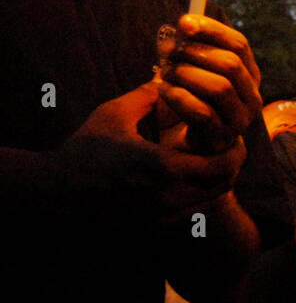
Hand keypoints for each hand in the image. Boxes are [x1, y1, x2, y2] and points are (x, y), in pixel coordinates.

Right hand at [59, 82, 244, 220]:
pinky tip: (189, 175)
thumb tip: (167, 77)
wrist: (55, 193)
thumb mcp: (113, 114)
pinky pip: (192, 211)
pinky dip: (199, 193)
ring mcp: (163, 216)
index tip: (231, 135)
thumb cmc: (84, 150)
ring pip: (210, 199)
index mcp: (164, 168)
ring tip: (210, 158)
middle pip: (224, 185)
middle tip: (228, 147)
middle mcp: (169, 197)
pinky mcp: (155, 226)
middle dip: (231, 165)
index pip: (223, 164)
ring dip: (216, 180)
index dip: (234, 149)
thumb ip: (146, 95)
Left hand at [158, 14, 262, 153]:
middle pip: (230, 64)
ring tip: (165, 73)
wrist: (183, 145)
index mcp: (250, 76)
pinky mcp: (220, 138)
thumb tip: (185, 23)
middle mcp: (252, 97)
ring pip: (219, 87)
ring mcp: (239, 120)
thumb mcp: (192, 69)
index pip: (239, 45)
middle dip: (194, 53)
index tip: (183, 23)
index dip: (212, 30)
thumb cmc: (188, 100)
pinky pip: (201, 113)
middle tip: (168, 52)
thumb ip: (192, 46)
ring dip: (186, 75)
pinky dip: (178, 97)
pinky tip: (163, 91)